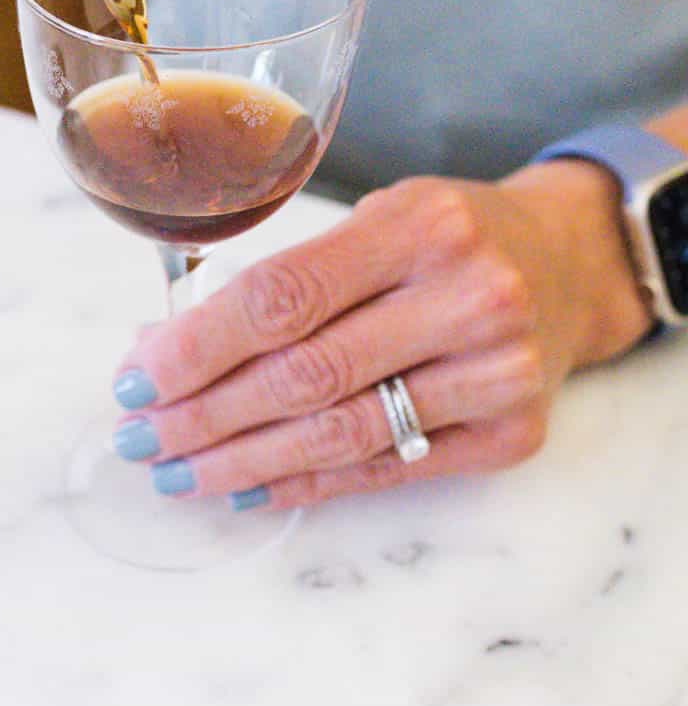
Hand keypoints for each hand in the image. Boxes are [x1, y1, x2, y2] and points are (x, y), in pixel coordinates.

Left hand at [112, 164, 653, 509]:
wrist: (570, 263)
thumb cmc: (448, 238)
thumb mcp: (375, 219)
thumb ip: (283, 279)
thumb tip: (161, 345)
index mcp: (420, 225)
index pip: (283, 296)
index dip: (197, 346)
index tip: (136, 377)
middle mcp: (468, 297)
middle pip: (304, 374)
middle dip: (204, 414)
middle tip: (140, 437)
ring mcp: (497, 372)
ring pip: (340, 433)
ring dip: (242, 461)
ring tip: (178, 471)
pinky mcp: (511, 433)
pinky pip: (385, 470)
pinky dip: (306, 484)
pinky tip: (247, 486)